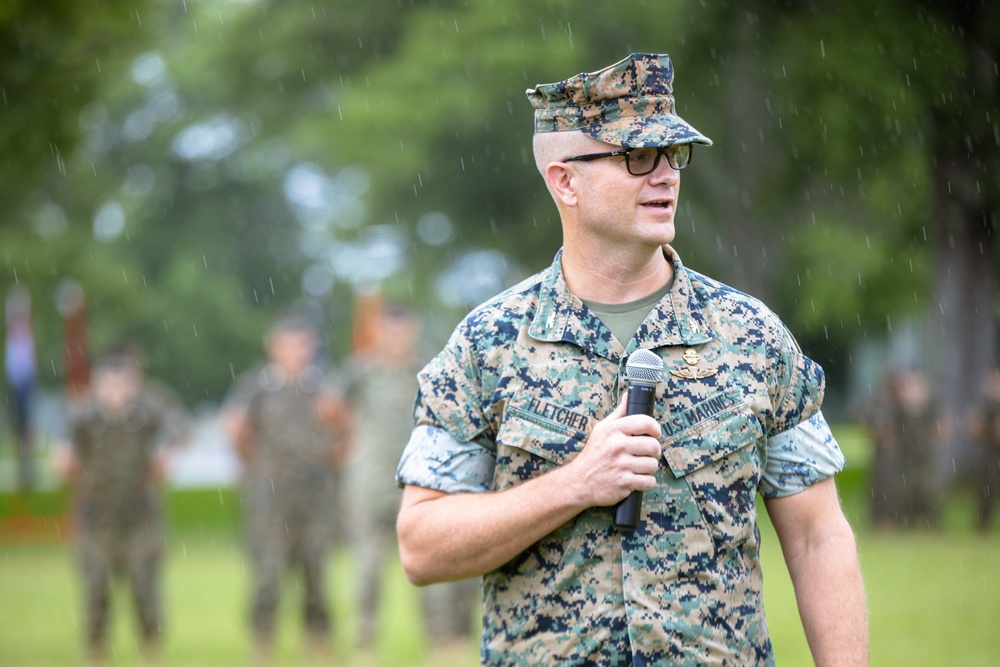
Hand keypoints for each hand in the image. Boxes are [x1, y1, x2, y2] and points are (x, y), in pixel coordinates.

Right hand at [566, 392, 661, 507]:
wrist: (580, 481)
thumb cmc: (594, 453)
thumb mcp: (602, 429)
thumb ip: (619, 413)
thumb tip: (629, 395)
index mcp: (613, 430)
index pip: (645, 422)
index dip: (655, 428)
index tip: (654, 433)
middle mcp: (618, 446)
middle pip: (653, 446)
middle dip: (654, 451)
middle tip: (646, 453)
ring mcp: (621, 465)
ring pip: (653, 464)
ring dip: (649, 467)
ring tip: (639, 466)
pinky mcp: (624, 483)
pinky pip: (649, 481)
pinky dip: (646, 482)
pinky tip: (637, 478)